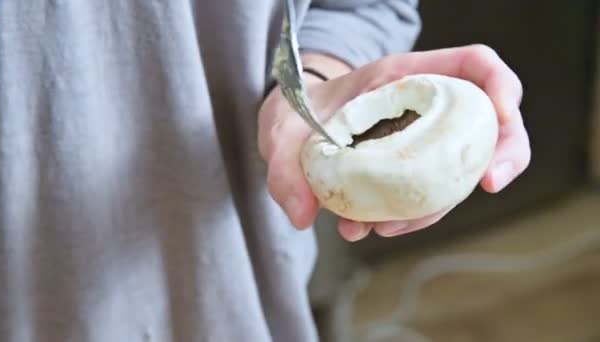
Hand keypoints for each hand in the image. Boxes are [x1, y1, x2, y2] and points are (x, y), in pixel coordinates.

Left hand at [258, 45, 530, 241]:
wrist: (290, 129)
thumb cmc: (295, 115)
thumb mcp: (281, 131)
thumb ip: (284, 168)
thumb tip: (304, 213)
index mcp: (402, 76)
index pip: (472, 64)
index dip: (499, 84)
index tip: (503, 116)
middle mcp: (421, 107)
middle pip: (489, 120)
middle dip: (501, 152)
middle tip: (487, 184)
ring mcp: (421, 139)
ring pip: (462, 167)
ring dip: (438, 204)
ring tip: (385, 226)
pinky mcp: (412, 169)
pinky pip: (432, 194)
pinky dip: (412, 217)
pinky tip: (372, 228)